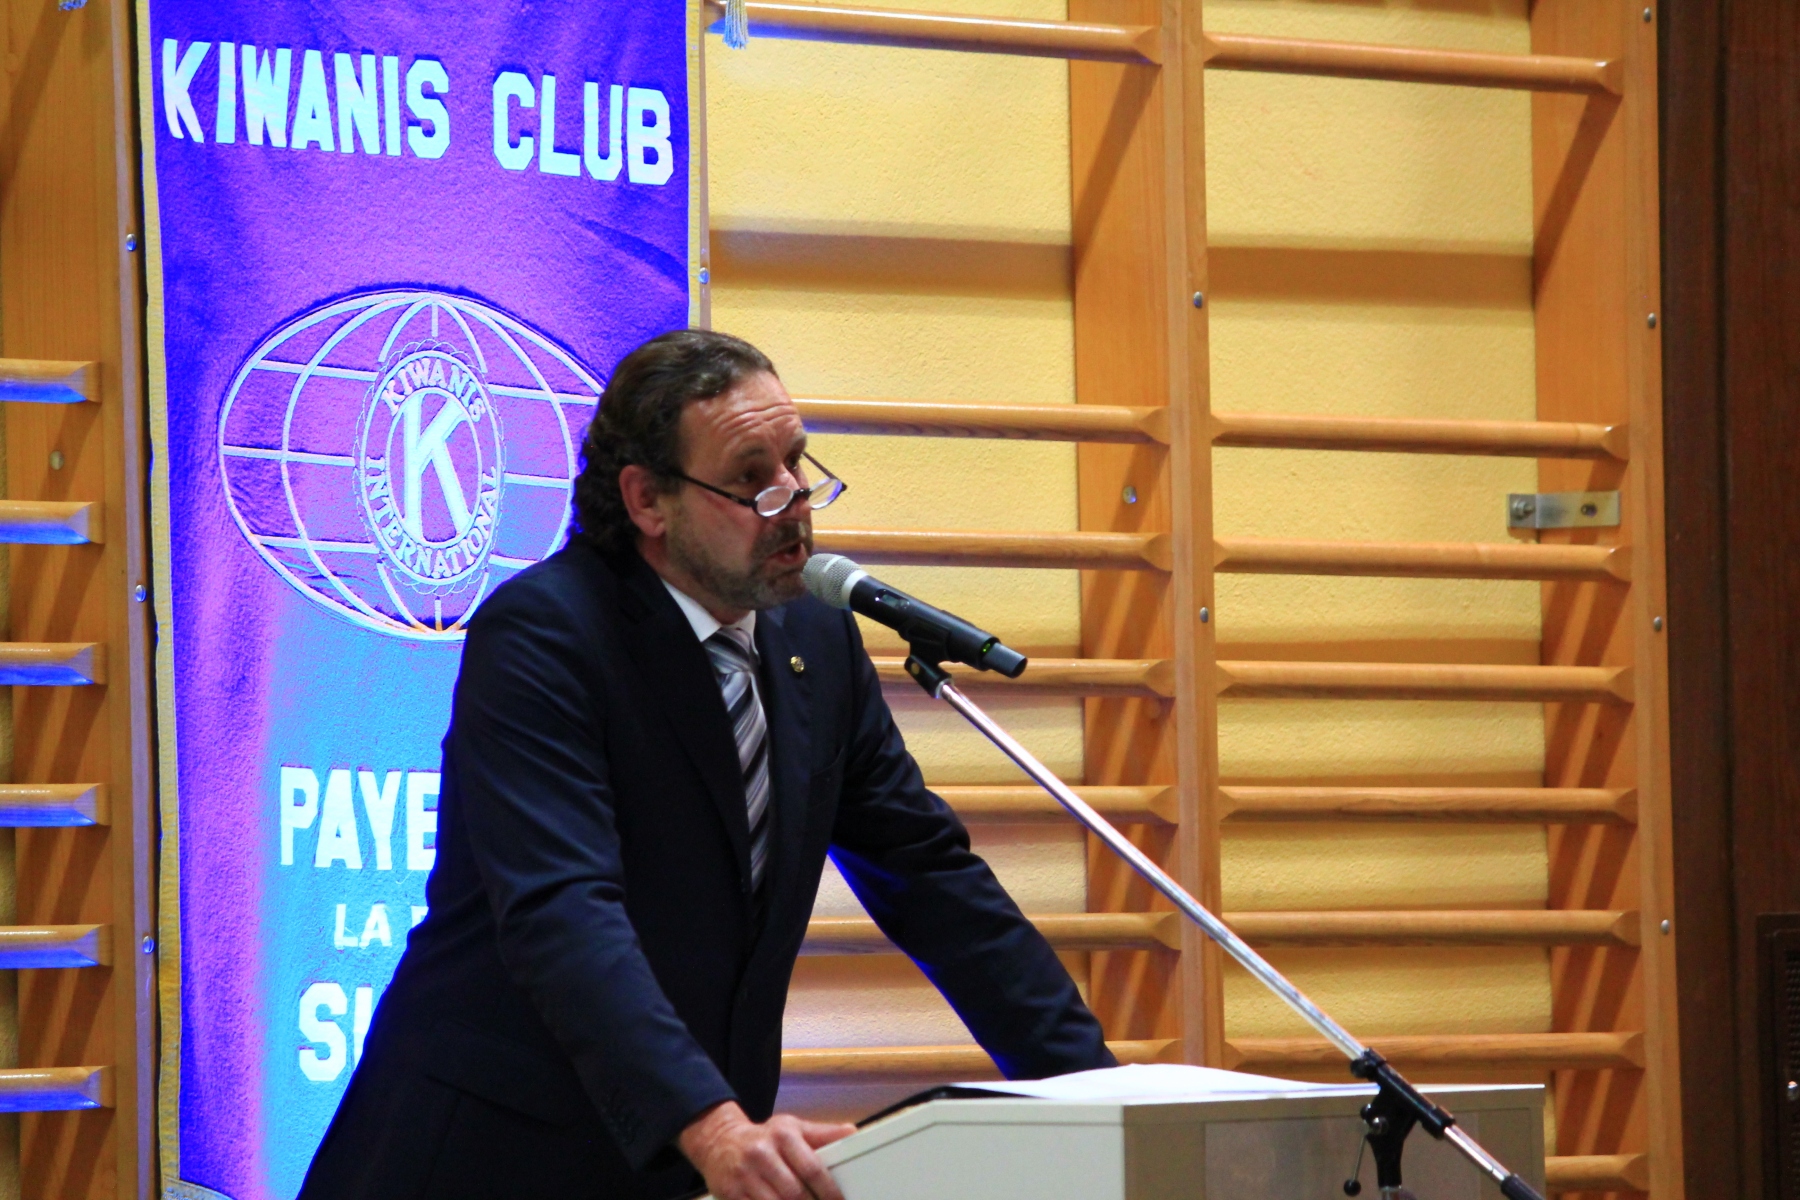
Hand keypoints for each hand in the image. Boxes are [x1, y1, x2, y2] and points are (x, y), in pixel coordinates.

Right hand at [679, 1101, 854, 1199]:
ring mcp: (745, 1175)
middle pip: (795, 1193)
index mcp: (783, 1136)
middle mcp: (762, 1154)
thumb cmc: (764, 1138)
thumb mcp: (792, 1128)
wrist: (719, 1142)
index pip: (812, 1169)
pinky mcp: (731, 1193)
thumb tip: (851, 1132)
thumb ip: (822, 1134)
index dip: (829, 1192)